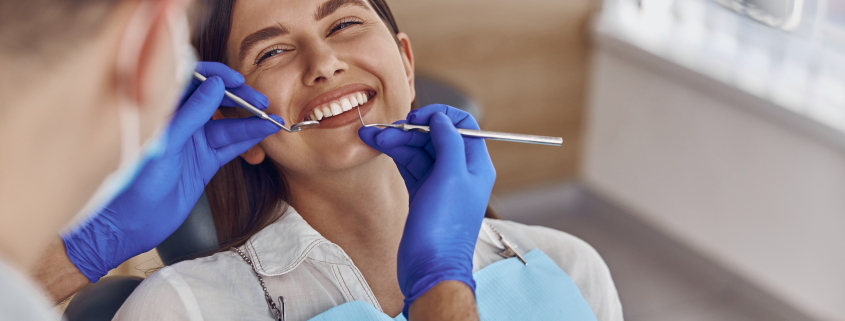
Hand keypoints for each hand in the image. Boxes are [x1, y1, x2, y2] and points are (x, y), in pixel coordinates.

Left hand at [62, 62, 282, 282]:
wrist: (132, 222)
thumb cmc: (135, 181)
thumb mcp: (165, 142)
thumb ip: (190, 113)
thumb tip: (215, 85)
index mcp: (163, 111)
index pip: (192, 81)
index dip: (216, 76)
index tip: (237, 79)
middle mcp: (180, 123)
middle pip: (215, 101)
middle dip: (240, 98)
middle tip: (261, 101)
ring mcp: (193, 143)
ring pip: (227, 125)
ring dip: (250, 122)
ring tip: (272, 119)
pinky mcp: (204, 163)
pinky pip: (230, 146)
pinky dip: (248, 140)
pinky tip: (264, 133)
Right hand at [358, 104, 494, 317]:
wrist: (430, 269)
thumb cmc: (444, 228)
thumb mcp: (450, 177)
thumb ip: (449, 142)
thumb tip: (441, 119)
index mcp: (475, 165)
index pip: (462, 125)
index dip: (439, 116)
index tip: (416, 117)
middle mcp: (460, 172)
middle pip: (435, 136)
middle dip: (409, 129)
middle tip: (384, 130)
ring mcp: (440, 184)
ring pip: (419, 151)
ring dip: (396, 141)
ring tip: (371, 136)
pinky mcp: (422, 195)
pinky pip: (410, 166)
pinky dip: (395, 155)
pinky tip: (378, 146)